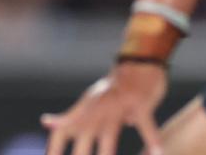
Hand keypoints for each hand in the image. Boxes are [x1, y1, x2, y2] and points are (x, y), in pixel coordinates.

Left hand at [42, 62, 166, 154]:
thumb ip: (71, 116)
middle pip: (84, 134)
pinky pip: (146, 125)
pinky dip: (152, 140)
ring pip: (109, 133)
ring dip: (106, 152)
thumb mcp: (90, 101)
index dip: (54, 147)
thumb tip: (48, 123)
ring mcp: (119, 105)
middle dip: (80, 154)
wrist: (138, 60)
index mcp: (86, 109)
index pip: (63, 129)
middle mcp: (99, 107)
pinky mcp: (140, 103)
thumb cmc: (115, 88)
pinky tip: (158, 153)